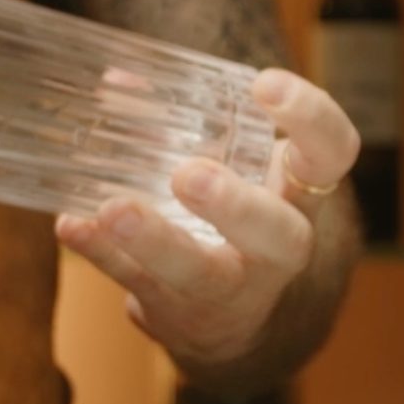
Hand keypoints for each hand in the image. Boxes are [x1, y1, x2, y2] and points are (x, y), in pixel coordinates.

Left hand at [54, 70, 358, 375]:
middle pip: (276, 233)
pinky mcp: (175, 312)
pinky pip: (135, 283)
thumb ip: (187, 125)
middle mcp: (276, 248)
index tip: (264, 85)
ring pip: (199, 272)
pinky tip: (72, 226)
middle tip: (188, 175)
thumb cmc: (232, 223)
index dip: (310, 118)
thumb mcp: (234, 170)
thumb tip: (117, 80)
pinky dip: (100, 254)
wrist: (227, 323)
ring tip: (114, 210)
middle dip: (234, 205)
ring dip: (155, 240)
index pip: (332, 153)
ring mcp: (227, 289)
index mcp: (296, 196)